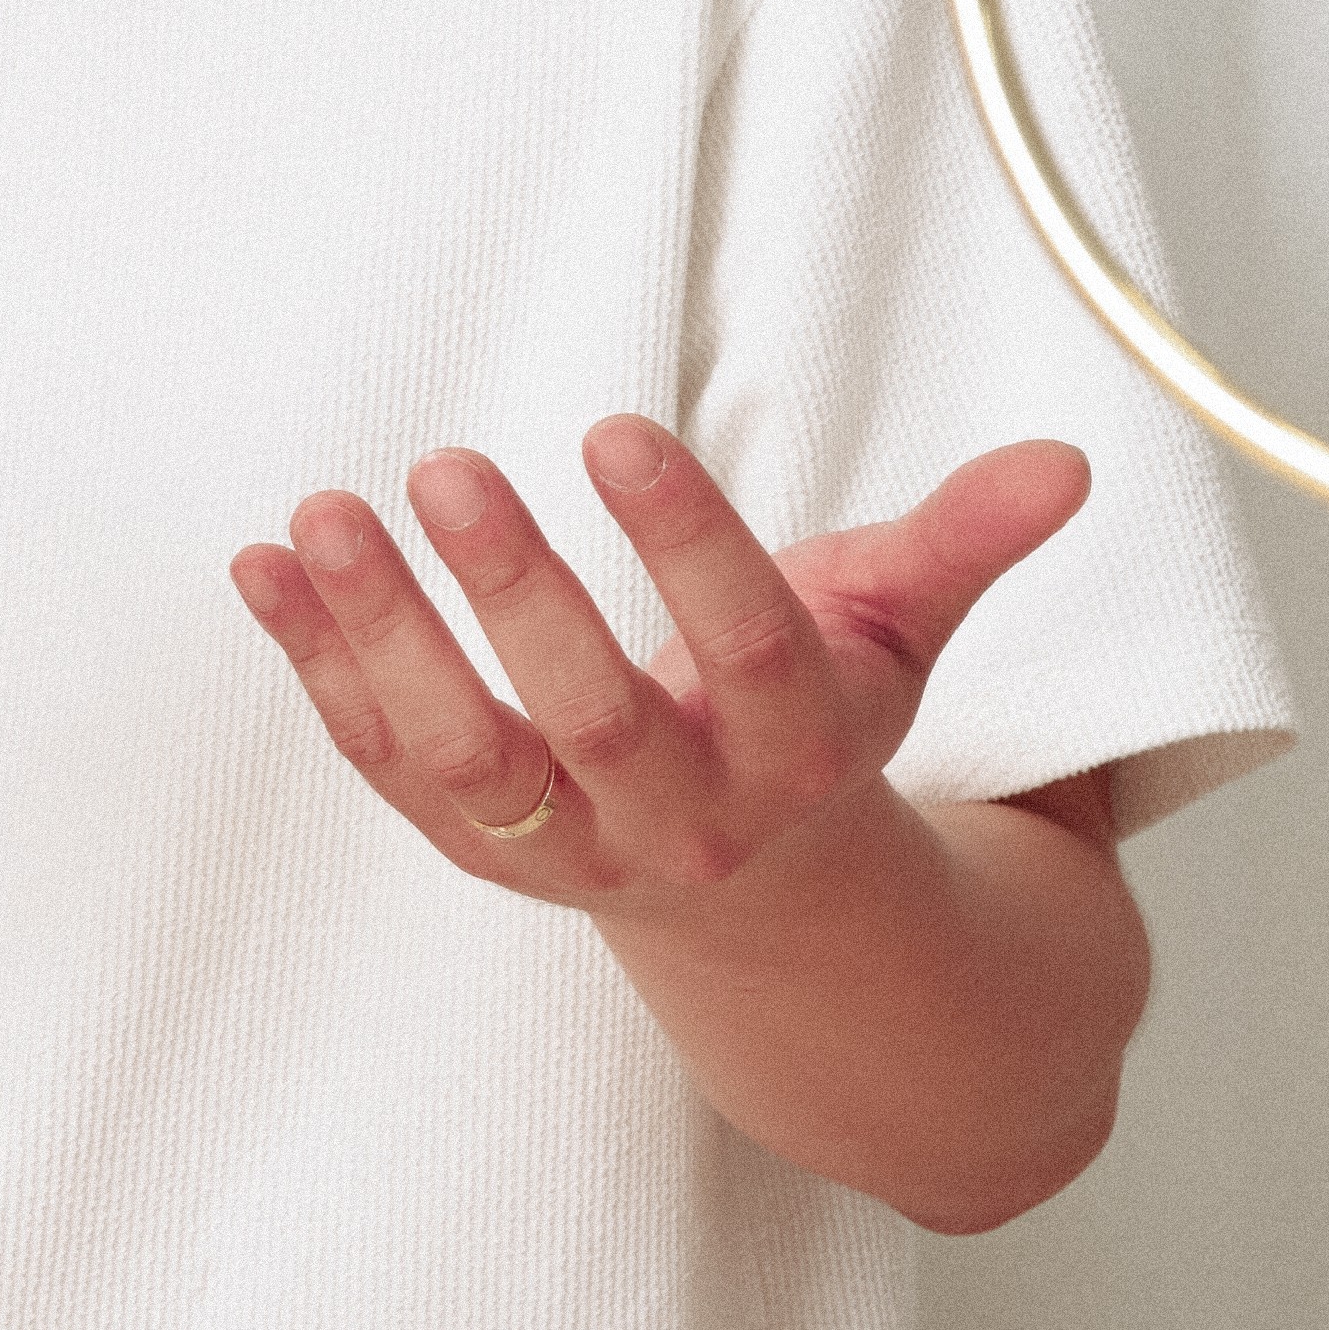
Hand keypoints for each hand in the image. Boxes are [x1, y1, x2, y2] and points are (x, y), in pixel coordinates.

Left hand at [233, 422, 1089, 916]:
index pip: (745, 649)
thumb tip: (1065, 463)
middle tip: (445, 463)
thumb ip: (963, 545)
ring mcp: (568, 843)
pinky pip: (387, 765)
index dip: (687, 545)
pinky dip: (317, 671)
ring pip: (464, 759)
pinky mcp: (479, 847)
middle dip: (515, 595)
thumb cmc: (817, 725)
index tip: (616, 429)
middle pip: (591, 718)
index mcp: (796, 752)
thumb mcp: (897, 635)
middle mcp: (680, 813)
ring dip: (381, 641)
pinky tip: (263, 565)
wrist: (762, 900)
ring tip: (319, 516)